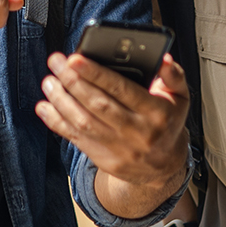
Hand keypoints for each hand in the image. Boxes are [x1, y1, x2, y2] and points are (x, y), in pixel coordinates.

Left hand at [36, 52, 189, 194]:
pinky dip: (57, 122)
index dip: (97, 74)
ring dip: (61, 101)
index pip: (122, 90)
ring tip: (49, 81)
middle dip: (73, 81)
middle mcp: (137, 132)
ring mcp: (119, 148)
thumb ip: (173, 75)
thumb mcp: (180, 98)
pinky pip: (76, 139)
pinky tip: (45, 107)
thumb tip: (162, 58)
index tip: (75, 58)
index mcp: (156, 112)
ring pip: (84, 122)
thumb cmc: (168, 123)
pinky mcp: (104, 159)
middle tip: (56, 62)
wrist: (164, 167)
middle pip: (98, 105)